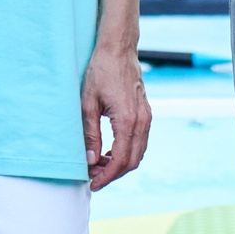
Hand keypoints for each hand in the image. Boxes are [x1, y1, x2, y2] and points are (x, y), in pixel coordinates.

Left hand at [82, 39, 150, 190]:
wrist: (118, 49)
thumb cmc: (101, 71)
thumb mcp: (88, 103)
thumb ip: (90, 134)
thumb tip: (91, 160)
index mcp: (128, 120)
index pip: (121, 160)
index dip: (107, 176)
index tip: (93, 184)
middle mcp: (142, 121)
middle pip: (132, 161)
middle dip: (113, 173)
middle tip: (93, 176)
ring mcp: (146, 117)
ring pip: (138, 152)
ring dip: (120, 163)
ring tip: (98, 165)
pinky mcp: (145, 113)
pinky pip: (140, 141)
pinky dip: (126, 151)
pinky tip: (109, 151)